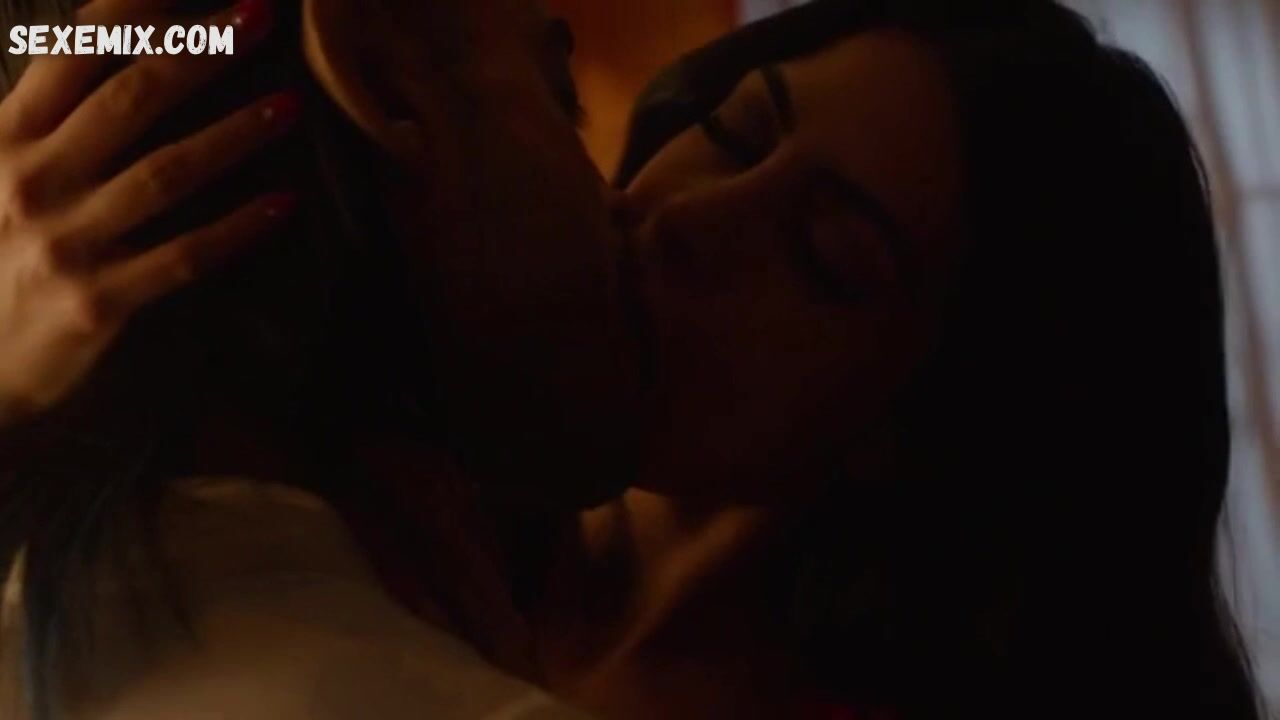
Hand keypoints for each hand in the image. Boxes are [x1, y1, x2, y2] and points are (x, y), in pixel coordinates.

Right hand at [0, 0, 296, 427]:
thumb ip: (46, 126)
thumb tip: (115, 64)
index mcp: (4, 139)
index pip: (72, 55)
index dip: (135, 15)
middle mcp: (31, 180)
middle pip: (132, 99)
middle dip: (202, 52)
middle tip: (260, 19)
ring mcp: (65, 242)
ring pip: (165, 173)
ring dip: (234, 134)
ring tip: (289, 106)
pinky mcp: (97, 300)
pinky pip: (182, 257)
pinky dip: (236, 230)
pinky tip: (283, 204)